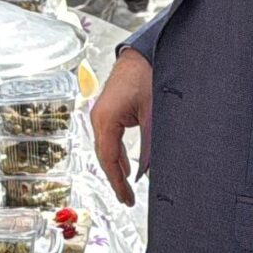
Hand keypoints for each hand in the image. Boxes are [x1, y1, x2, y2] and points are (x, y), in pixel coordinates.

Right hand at [91, 48, 152, 206]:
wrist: (144, 52)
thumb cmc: (148, 76)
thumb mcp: (154, 115)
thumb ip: (151, 146)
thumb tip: (151, 172)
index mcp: (105, 119)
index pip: (108, 160)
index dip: (118, 183)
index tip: (127, 200)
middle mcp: (98, 117)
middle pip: (105, 156)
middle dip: (116, 179)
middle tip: (128, 200)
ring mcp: (101, 113)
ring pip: (107, 148)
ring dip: (117, 167)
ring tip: (126, 188)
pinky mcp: (109, 110)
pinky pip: (111, 138)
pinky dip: (117, 154)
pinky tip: (125, 165)